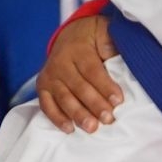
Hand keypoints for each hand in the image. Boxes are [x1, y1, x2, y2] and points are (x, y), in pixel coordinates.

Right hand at [36, 15, 123, 133]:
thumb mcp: (105, 32)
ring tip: (92, 128)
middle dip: (94, 104)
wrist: (70, 34)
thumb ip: (112, 43)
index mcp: (78, 48)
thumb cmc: (94, 38)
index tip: (118, 101)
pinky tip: (69, 129)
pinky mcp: (42, 87)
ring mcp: (49, 76)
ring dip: (78, 114)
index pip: (92, 70)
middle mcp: (60, 62)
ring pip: (63, 98)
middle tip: (108, 119)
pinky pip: (46, 105)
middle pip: (78, 86)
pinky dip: (57, 118)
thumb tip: (119, 55)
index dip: (105, 86)